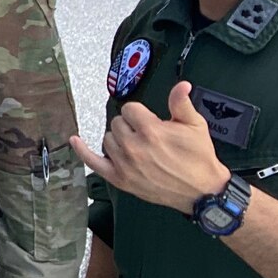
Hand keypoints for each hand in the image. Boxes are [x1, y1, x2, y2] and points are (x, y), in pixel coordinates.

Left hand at [70, 82, 231, 211]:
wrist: (202, 191)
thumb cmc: (198, 159)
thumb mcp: (195, 126)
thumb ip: (181, 103)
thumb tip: (181, 85)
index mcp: (151, 131)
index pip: (130, 108)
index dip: (140, 113)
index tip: (149, 120)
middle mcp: (135, 147)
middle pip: (117, 122)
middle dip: (131, 125)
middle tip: (148, 135)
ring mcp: (126, 164)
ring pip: (108, 139)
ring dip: (119, 139)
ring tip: (137, 146)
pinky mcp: (121, 179)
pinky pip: (94, 162)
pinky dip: (82, 151)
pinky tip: (75, 140)